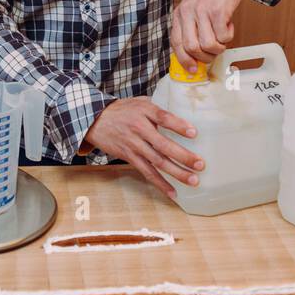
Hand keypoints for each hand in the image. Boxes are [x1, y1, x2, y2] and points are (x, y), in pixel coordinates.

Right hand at [82, 98, 202, 198]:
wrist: (94, 120)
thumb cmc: (121, 110)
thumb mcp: (139, 101)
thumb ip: (158, 108)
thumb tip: (182, 113)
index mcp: (144, 111)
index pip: (163, 118)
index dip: (178, 126)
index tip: (194, 133)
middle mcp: (139, 129)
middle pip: (163, 144)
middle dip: (183, 156)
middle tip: (200, 164)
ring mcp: (134, 145)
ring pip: (157, 162)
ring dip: (176, 173)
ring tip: (193, 180)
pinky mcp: (129, 157)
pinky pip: (146, 173)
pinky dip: (160, 183)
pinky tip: (173, 192)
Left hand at [170, 0, 249, 70]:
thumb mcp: (194, 9)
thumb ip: (191, 29)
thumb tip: (194, 55)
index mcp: (179, 14)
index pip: (176, 43)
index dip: (184, 60)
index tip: (192, 69)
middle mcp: (187, 12)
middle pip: (192, 48)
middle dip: (205, 56)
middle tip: (214, 52)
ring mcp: (202, 11)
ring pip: (208, 45)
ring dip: (219, 47)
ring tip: (223, 37)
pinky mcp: (218, 11)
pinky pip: (223, 37)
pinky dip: (229, 36)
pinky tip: (229, 25)